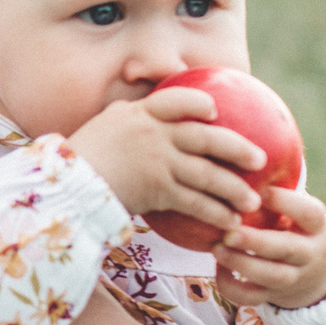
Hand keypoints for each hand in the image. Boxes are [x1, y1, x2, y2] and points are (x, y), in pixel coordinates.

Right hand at [70, 86, 263, 231]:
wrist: (65, 188)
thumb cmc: (78, 161)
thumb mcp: (102, 128)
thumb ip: (124, 119)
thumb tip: (130, 112)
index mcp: (140, 114)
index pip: (177, 100)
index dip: (199, 105)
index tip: (215, 112)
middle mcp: (155, 133)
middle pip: (207, 137)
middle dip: (238, 148)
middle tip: (260, 159)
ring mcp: (159, 160)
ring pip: (208, 173)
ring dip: (234, 189)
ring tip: (251, 203)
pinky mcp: (159, 189)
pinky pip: (196, 202)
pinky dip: (215, 213)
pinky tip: (229, 224)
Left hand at [213, 188, 325, 308]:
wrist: (320, 273)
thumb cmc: (297, 228)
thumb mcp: (300, 212)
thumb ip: (280, 194)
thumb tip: (241, 156)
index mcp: (317, 226)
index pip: (309, 213)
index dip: (286, 202)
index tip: (261, 192)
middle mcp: (310, 253)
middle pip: (287, 249)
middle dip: (256, 242)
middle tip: (229, 231)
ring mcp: (294, 278)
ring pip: (271, 276)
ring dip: (241, 263)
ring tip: (216, 248)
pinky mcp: (275, 295)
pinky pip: (253, 298)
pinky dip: (232, 287)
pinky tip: (219, 269)